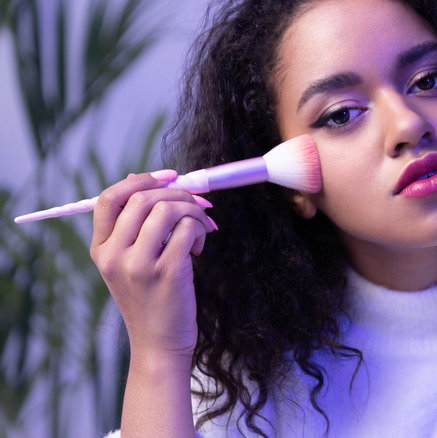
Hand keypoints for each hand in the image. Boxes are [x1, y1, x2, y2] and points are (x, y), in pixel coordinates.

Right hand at [90, 171, 217, 366]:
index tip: (169, 176)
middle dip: (179, 193)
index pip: (110, 198)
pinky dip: (200, 229)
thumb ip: (134, 224)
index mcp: (101, 249)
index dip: (142, 180)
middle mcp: (114, 255)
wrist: (159, 344)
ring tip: (201, 229)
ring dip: (194, 211)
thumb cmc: (152, 299)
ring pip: (168, 209)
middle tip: (198, 204)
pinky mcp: (166, 273)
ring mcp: (138, 265)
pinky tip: (198, 247)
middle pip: (143, 198)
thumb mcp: (131, 262)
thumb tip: (144, 178)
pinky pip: (187, 229)